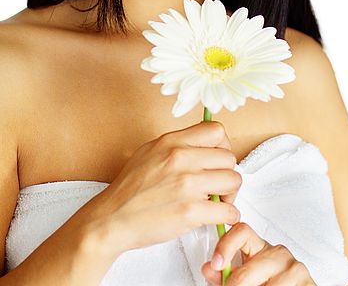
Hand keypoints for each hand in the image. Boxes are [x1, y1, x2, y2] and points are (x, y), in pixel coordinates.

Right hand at [94, 121, 241, 252]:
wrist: (110, 220)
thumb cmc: (129, 190)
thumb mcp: (150, 151)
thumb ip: (178, 145)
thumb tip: (204, 145)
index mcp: (172, 142)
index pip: (216, 131)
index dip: (223, 145)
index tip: (219, 158)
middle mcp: (180, 158)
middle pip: (229, 157)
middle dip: (227, 172)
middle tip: (220, 185)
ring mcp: (186, 185)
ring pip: (233, 181)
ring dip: (231, 194)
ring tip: (219, 201)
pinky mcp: (189, 212)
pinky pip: (228, 211)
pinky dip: (229, 217)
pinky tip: (220, 218)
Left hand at [201, 222, 316, 284]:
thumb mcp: (246, 280)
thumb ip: (226, 275)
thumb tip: (208, 268)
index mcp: (261, 247)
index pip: (241, 231)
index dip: (225, 245)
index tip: (215, 263)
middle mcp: (278, 253)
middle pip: (245, 271)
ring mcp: (294, 267)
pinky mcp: (307, 282)